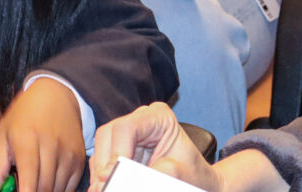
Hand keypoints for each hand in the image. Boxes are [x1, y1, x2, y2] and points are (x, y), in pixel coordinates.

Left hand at [0, 78, 85, 191]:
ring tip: (33, 182)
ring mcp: (68, 153)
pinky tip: (47, 182)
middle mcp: (51, 146)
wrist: (57, 94)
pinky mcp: (79, 158)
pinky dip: (57, 190)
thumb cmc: (25, 116)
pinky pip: (70, 187)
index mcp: (27, 140)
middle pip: (43, 188)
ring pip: (56, 190)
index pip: (28, 179)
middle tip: (22, 186)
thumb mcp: (4, 134)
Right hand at [88, 103, 221, 191]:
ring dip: (100, 170)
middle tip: (104, 188)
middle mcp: (141, 119)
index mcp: (159, 116)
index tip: (112, 177)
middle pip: (108, 134)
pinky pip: (103, 157)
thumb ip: (157, 175)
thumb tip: (124, 179)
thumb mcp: (181, 175)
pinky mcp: (122, 147)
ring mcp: (130, 132)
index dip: (116, 153)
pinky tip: (106, 186)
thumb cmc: (195, 175)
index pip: (126, 128)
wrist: (201, 182)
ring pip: (101, 146)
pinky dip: (102, 174)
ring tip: (104, 189)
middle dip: (104, 163)